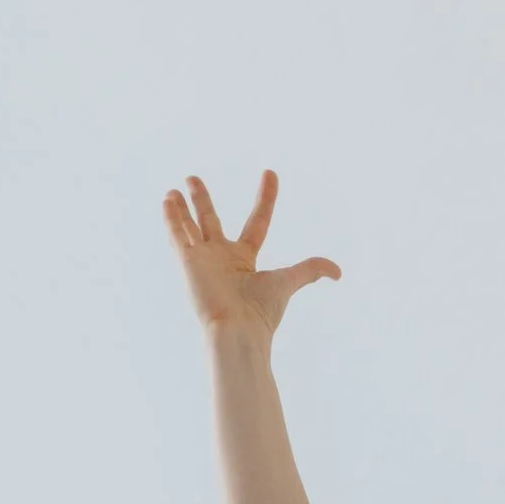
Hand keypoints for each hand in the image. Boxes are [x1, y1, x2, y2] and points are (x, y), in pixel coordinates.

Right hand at [164, 170, 339, 347]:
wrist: (238, 330)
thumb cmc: (261, 312)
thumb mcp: (288, 282)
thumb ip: (310, 270)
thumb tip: (337, 272)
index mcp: (245, 259)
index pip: (257, 221)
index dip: (266, 197)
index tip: (270, 173)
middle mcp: (221, 257)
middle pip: (210, 220)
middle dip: (201, 200)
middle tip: (193, 178)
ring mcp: (203, 259)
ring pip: (189, 227)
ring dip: (180, 209)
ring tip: (173, 190)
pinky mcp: (188, 263)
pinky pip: (177, 236)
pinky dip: (171, 219)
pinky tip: (167, 201)